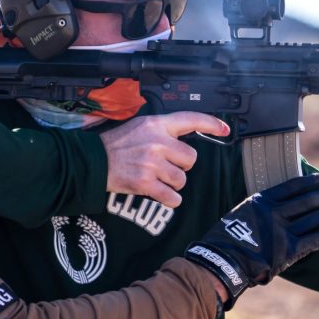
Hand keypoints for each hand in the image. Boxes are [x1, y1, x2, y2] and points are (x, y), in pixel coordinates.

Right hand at [99, 112, 229, 207]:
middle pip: (191, 158)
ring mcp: (152, 163)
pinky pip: (172, 197)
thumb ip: (163, 129)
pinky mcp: (146, 183)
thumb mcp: (140, 126)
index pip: (190, 119)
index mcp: (157, 124)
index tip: (224, 129)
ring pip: (182, 179)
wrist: (93, 161)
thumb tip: (186, 137)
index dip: (211, 124)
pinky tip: (162, 194)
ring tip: (158, 178)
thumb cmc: (116, 144)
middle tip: (166, 165)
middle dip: (182, 165)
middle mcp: (157, 142)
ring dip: (174, 183)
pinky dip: (170, 199)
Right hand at [185, 172, 318, 308]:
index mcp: (262, 200)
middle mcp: (274, 212)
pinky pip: (316, 241)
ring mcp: (282, 231)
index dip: (314, 182)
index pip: (294, 186)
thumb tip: (272, 207)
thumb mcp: (240, 215)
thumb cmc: (226, 240)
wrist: (220, 262)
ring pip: (317, 218)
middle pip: (310, 200)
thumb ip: (259, 210)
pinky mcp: (288, 250)